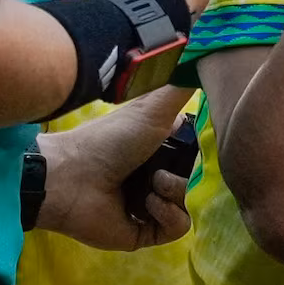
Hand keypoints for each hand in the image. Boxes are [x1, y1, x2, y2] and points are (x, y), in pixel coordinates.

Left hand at [36, 86, 195, 250]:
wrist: (72, 178)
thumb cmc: (112, 137)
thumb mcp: (156, 104)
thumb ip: (184, 80)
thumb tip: (211, 52)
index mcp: (163, 145)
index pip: (199, 149)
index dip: (202, 147)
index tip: (198, 142)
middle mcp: (159, 173)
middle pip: (199, 176)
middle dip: (190, 171)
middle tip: (166, 166)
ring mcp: (153, 204)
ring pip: (191, 202)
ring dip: (177, 192)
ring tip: (153, 185)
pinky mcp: (145, 232)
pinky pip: (178, 227)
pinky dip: (168, 214)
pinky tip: (149, 203)